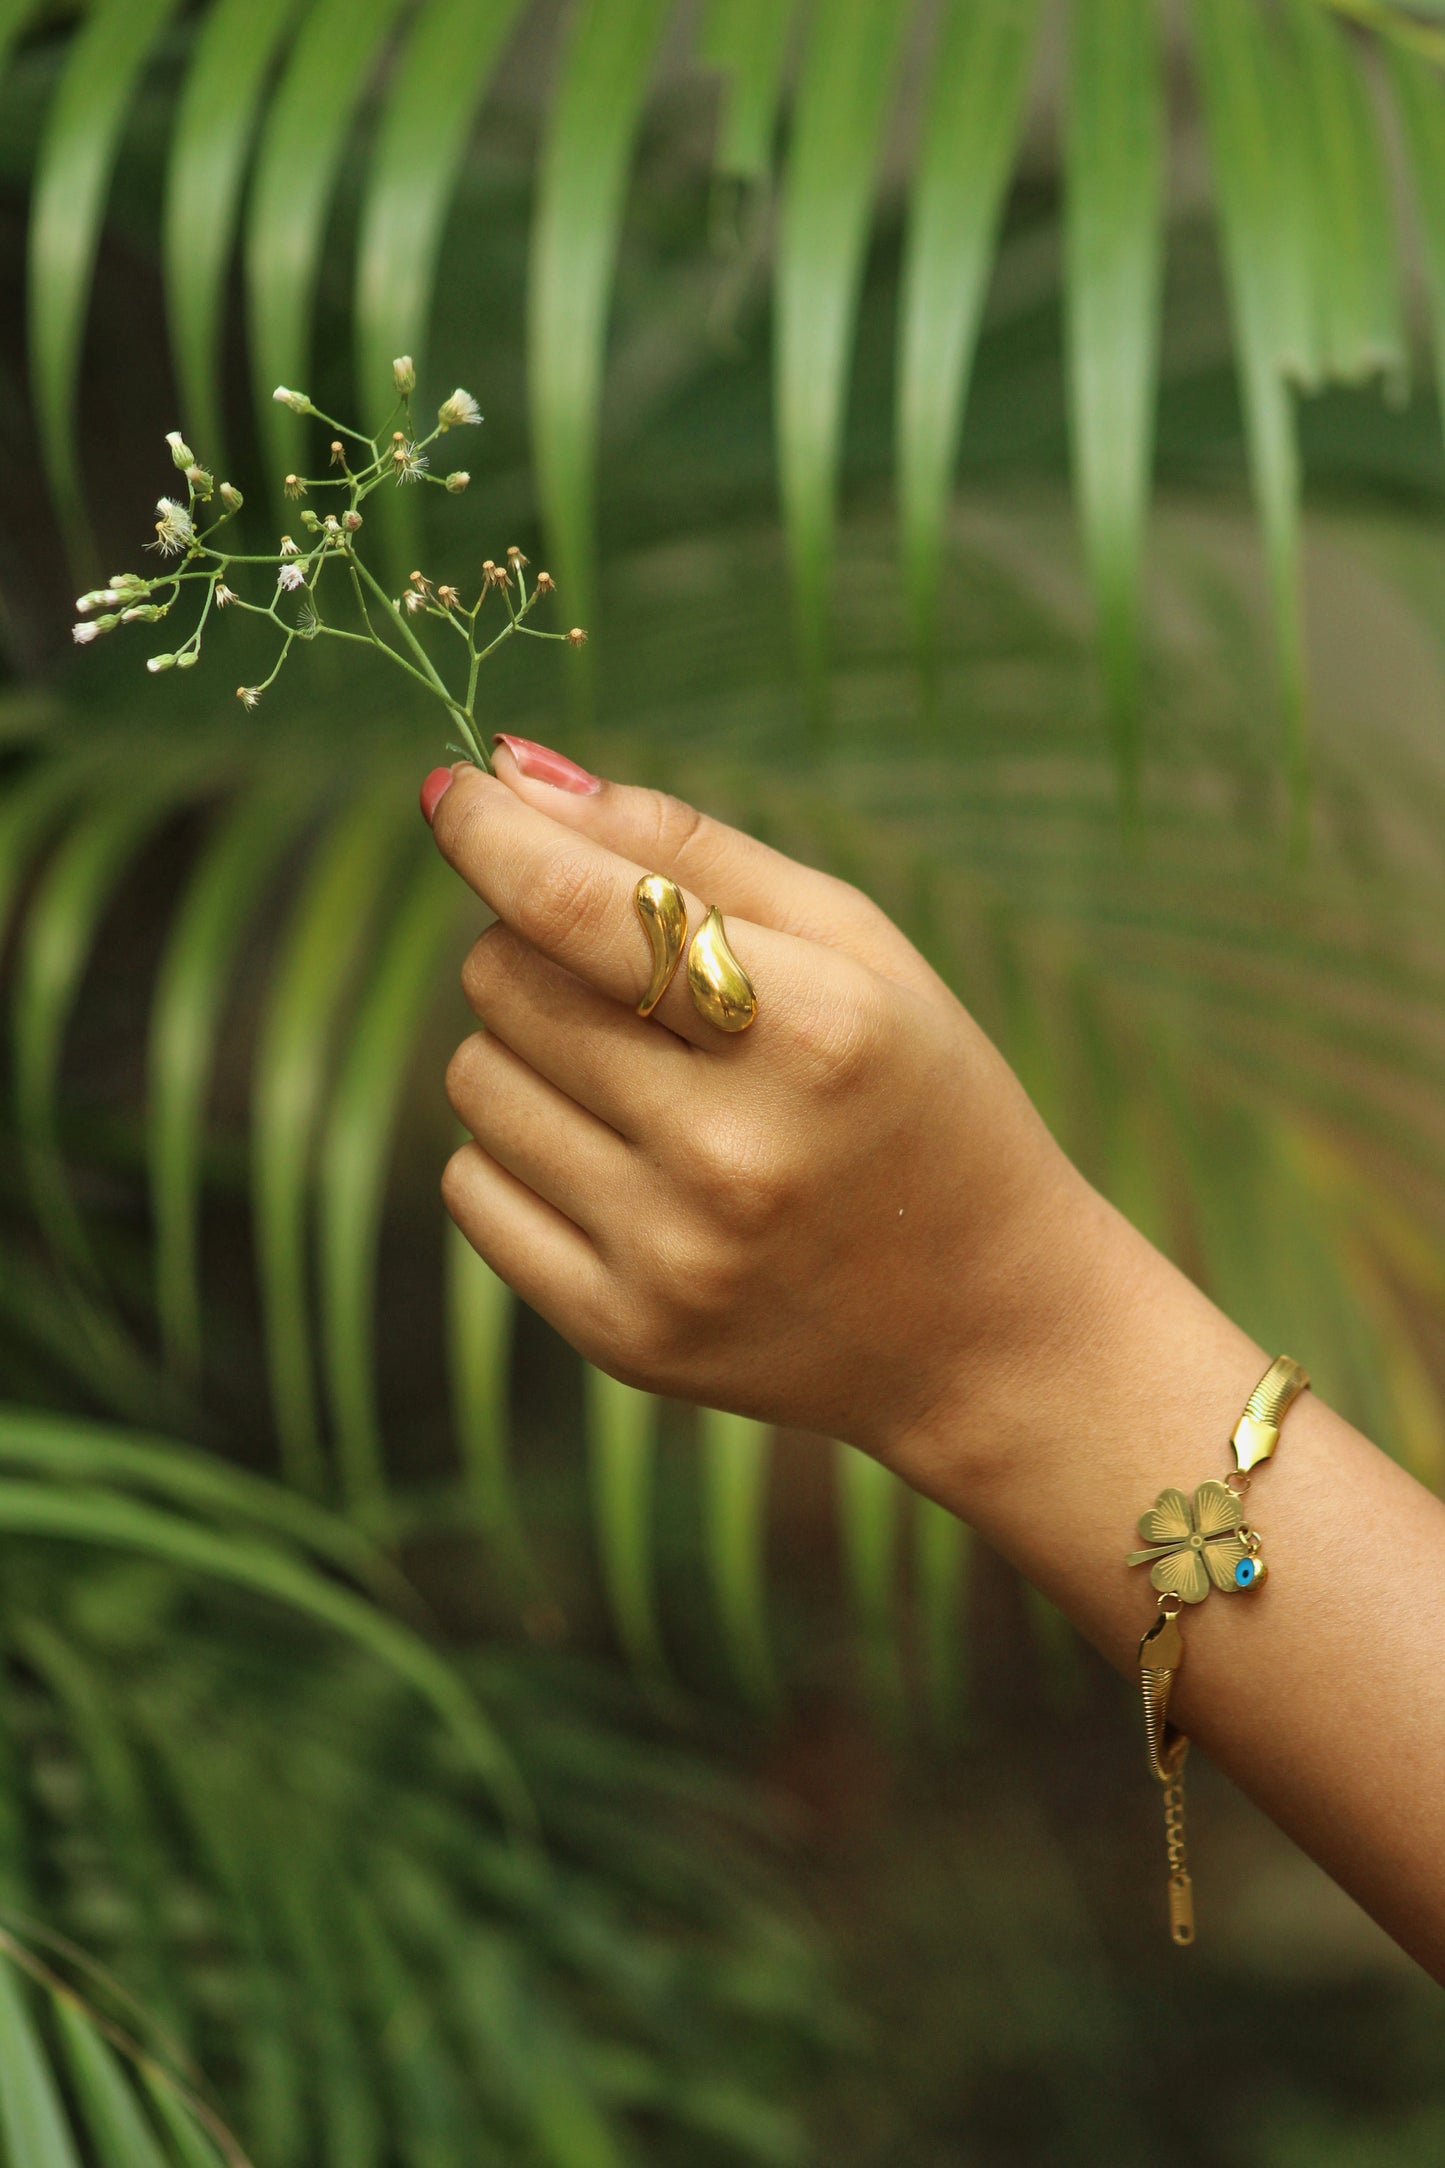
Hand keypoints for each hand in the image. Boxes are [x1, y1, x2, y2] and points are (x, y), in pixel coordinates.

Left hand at [426, 741, 1097, 1476]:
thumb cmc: (916, 1094)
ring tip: (639, 1082)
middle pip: (506, 983)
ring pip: (475, 1081)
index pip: (580, 908)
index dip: (492, 835)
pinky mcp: (622, 1335)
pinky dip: (514, 1152)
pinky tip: (616, 1163)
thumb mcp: (855, 945)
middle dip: (536, 948)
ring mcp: (673, 1258)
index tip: (451, 791)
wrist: (986, 1321)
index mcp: (815, 1033)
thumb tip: (507, 768)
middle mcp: (734, 1154)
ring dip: (527, 1052)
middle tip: (626, 981)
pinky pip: (469, 1190)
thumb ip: (686, 845)